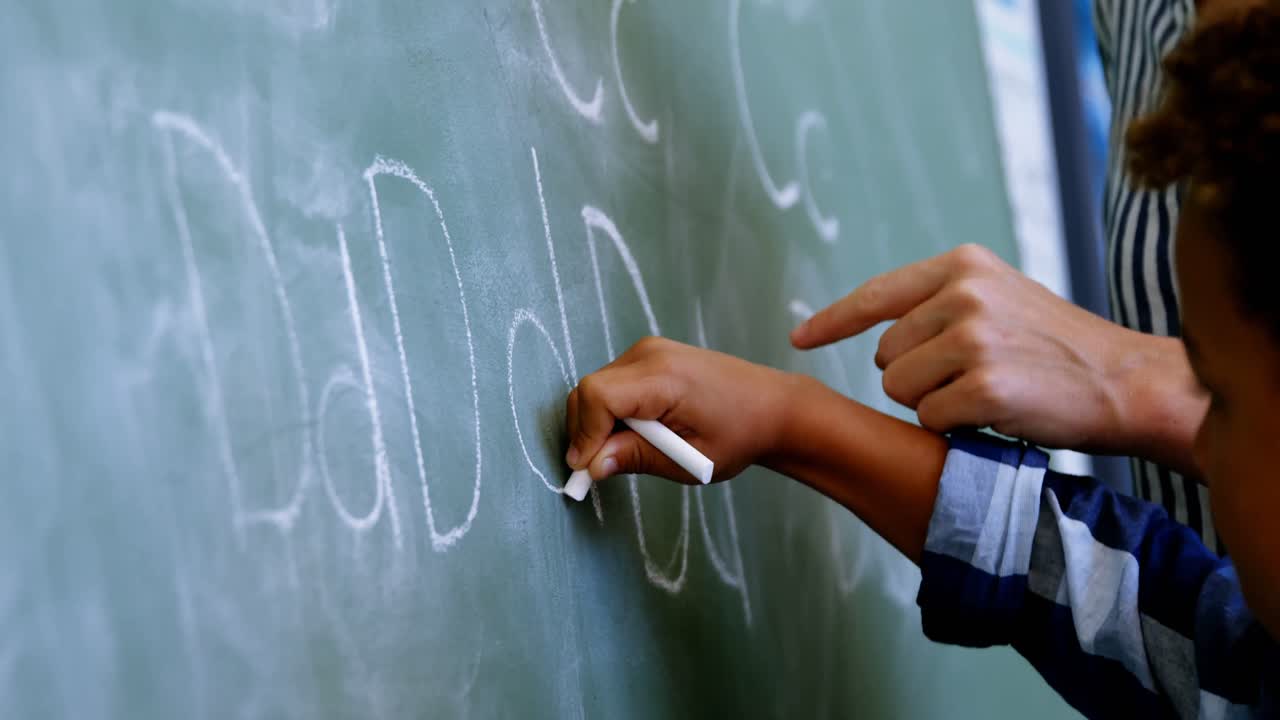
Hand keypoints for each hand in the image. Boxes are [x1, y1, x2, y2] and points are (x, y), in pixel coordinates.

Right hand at [564, 336, 950, 562]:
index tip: (588, 471)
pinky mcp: (649, 354)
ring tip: (629, 450)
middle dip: (586, 432)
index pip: (597, 395)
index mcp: (664, 377)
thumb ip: (636, 458)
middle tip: (602, 469)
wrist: (772, 406)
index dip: (584, 435)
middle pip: (588, 390)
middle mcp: (650, 354)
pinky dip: (611, 412)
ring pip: (596, 388)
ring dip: (599, 424)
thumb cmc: (739, 435)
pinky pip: (612, 383)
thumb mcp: (690, 459)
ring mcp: (648, 350)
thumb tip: (591, 466)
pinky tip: (638, 432)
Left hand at [789, 244, 1205, 472]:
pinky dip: (955, 427)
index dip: (831, 321)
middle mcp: (964, 294)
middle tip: (972, 376)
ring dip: (932, 403)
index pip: (876, 296)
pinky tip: (997, 413)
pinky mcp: (985, 387)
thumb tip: (875, 333)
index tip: (799, 338)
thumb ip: (940, 302)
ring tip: (985, 391)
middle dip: (915, 376)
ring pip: (900, 389)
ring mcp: (975, 340)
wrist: (1125, 380)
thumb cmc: (1055, 347)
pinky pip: (929, 419)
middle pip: (885, 356)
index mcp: (962, 265)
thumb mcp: (999, 297)